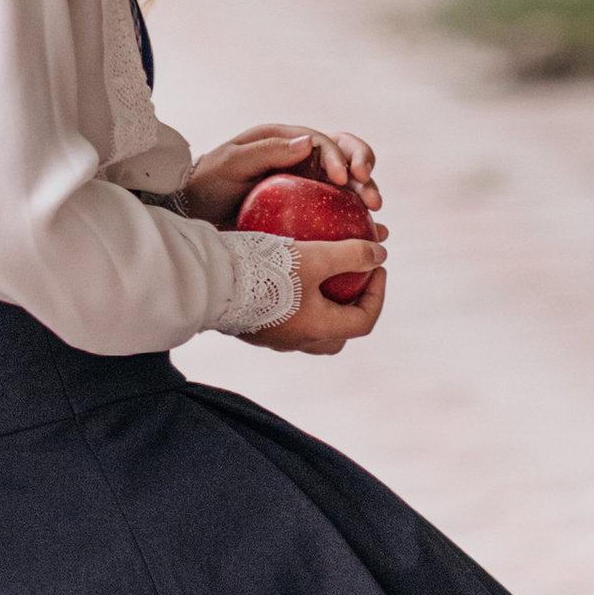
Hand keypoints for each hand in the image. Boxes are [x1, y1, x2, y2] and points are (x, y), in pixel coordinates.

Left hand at [182, 121, 383, 230]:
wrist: (195, 214)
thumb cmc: (208, 183)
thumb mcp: (230, 163)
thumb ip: (267, 151)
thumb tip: (308, 142)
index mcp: (287, 140)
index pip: (323, 142)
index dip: (339, 157)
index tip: (345, 178)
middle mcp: (302, 158)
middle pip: (345, 156)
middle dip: (364, 169)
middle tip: (371, 195)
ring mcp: (308, 184)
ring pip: (348, 183)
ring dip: (367, 195)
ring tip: (376, 215)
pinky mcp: (310, 210)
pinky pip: (339, 212)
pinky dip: (358, 220)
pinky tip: (373, 234)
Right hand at [252, 231, 385, 355]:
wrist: (212, 282)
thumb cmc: (267, 271)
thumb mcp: (315, 256)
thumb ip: (350, 254)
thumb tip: (380, 253)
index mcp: (319, 329)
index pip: (364, 320)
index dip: (378, 294)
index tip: (377, 267)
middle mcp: (298, 340)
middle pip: (338, 335)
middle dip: (351, 310)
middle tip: (352, 281)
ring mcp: (273, 337)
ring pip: (310, 330)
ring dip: (322, 308)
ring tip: (321, 279)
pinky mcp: (253, 327)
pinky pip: (284, 320)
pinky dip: (296, 303)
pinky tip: (287, 276)